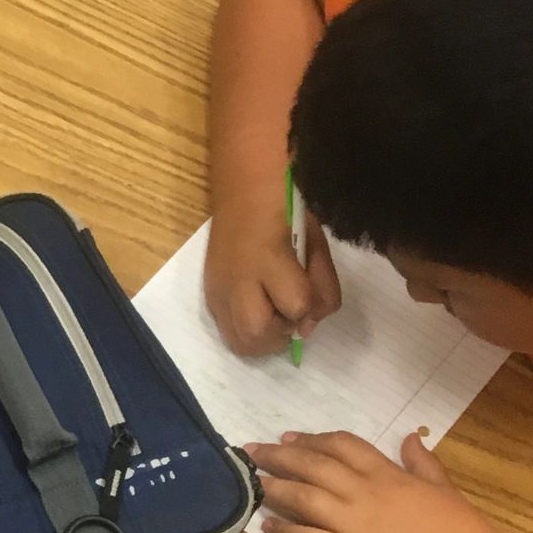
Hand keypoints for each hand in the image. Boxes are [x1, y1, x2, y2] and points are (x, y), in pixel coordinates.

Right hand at [203, 201, 342, 357]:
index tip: (310, 292)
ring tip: (273, 319)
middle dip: (282, 332)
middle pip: (258, 332)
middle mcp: (239, 278)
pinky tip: (256, 312)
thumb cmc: (287, 210)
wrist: (243, 191)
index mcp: (270, 256)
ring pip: (239, 341)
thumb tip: (309, 326)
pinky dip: (246, 333)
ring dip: (264, 340)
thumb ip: (322, 286)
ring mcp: (219, 289)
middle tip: (289, 313)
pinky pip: (227, 332)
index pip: (297, 305)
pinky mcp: (210, 295)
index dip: (310, 306)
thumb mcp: (316, 243)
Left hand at [246, 430, 511, 532]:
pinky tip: (266, 528)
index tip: (288, 437)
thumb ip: (421, 462)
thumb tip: (410, 437)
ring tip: (250, 483)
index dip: (311, 439)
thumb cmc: (462, 531)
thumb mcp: (444, 486)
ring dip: (273, 488)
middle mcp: (365, 492)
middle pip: (313, 466)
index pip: (341, 446)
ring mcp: (354, 523)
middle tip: (251, 452)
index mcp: (388, 474)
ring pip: (303, 498)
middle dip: (278, 456)